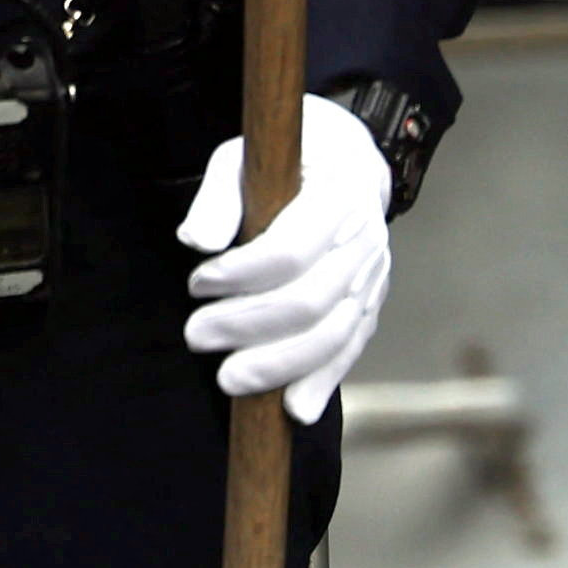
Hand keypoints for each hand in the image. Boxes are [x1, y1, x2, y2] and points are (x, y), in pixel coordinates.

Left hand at [177, 93, 392, 422]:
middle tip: (195, 335)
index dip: (240, 275)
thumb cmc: (287, 161)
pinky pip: (350, 351)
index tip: (195, 284)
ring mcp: (372, 279)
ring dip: (277, 364)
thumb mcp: (244, 157)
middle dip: (248, 325)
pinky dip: (322, 382)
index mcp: (337, 195)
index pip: (291, 250)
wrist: (349, 162)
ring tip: (226, 379)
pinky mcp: (370, 306)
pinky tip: (293, 411)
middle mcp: (364, 242)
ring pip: (332, 336)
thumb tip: (194, 242)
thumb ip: (219, 197)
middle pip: (309, 301)